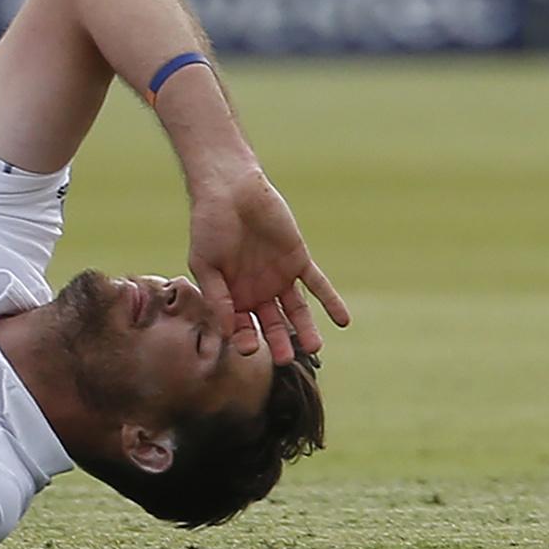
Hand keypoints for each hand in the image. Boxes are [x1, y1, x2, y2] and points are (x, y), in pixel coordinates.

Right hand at [187, 166, 348, 363]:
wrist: (230, 189)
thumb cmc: (209, 224)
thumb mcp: (206, 263)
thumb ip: (217, 296)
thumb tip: (228, 331)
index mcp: (233, 294)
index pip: (242, 325)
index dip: (244, 337)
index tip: (248, 347)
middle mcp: (257, 290)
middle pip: (273, 323)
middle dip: (279, 342)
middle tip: (283, 359)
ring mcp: (279, 276)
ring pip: (296, 310)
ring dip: (306, 328)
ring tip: (315, 347)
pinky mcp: (298, 260)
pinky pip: (317, 285)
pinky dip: (330, 301)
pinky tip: (342, 320)